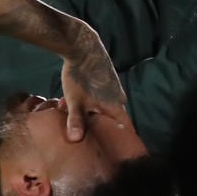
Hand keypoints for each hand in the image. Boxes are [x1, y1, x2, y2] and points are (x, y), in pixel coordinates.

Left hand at [59, 22, 129, 142]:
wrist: (82, 47)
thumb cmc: (80, 76)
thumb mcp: (75, 101)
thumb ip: (76, 121)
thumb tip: (75, 141)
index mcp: (115, 106)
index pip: (124, 127)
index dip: (119, 138)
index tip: (114, 148)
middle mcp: (119, 97)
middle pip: (111, 118)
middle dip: (98, 126)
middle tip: (87, 134)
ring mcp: (113, 87)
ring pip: (102, 106)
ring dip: (90, 112)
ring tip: (73, 114)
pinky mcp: (106, 79)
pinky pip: (99, 96)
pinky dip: (89, 101)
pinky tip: (72, 100)